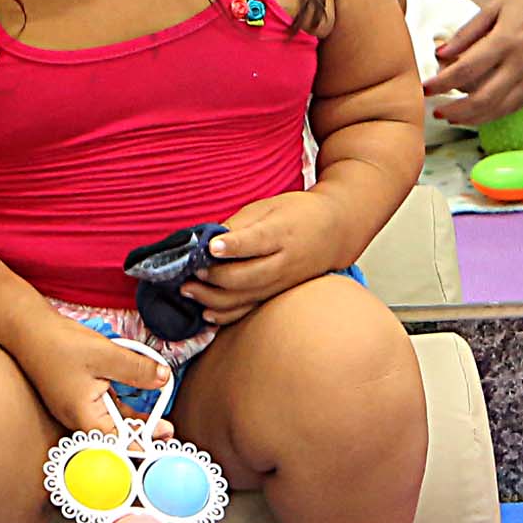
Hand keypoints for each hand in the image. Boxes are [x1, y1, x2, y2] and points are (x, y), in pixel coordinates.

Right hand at [13, 318, 172, 438]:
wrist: (29, 329)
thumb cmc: (59, 344)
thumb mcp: (107, 355)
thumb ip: (138, 369)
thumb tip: (164, 379)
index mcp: (83, 416)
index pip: (117, 442)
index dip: (141, 445)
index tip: (162, 444)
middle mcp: (78, 418)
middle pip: (116, 434)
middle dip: (142, 433)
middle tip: (168, 431)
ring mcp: (77, 407)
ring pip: (112, 420)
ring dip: (135, 419)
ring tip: (161, 421)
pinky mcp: (78, 396)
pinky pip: (105, 405)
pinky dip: (122, 404)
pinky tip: (140, 397)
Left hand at [186, 192, 341, 325]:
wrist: (335, 231)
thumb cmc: (296, 214)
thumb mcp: (268, 206)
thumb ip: (238, 224)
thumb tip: (206, 240)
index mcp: (281, 233)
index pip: (256, 241)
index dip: (233, 246)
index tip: (210, 247)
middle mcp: (283, 262)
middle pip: (247, 276)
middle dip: (214, 277)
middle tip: (191, 271)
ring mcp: (281, 283)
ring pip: (245, 297)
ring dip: (212, 298)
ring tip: (187, 290)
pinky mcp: (277, 294)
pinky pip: (250, 310)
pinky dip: (227, 315)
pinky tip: (206, 313)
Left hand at [424, 0, 522, 127]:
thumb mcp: (495, 6)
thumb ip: (467, 33)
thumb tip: (441, 54)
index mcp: (504, 41)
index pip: (465, 71)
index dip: (442, 83)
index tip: (424, 87)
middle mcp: (519, 65)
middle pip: (480, 100)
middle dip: (454, 110)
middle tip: (435, 109)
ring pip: (497, 110)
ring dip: (471, 118)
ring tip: (452, 116)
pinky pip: (513, 106)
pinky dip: (492, 114)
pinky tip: (477, 113)